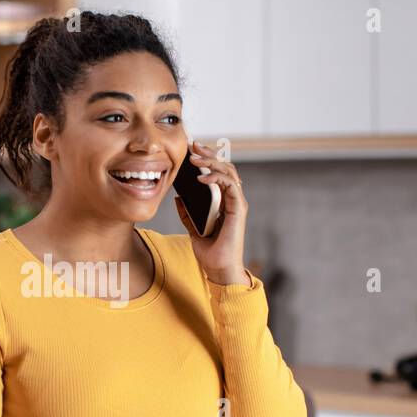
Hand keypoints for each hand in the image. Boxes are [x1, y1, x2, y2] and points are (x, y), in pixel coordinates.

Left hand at [174, 139, 250, 285]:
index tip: (191, 150)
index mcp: (224, 202)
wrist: (219, 270)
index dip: (207, 159)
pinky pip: (230, 186)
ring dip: (211, 162)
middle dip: (209, 154)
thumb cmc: (210, 253)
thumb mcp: (193, 229)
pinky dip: (216, 178)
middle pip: (225, 168)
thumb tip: (178, 197)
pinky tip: (201, 178)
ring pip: (229, 172)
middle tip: (193, 146)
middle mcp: (232, 200)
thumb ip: (187, 214)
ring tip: (194, 159)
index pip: (218, 173)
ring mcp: (237, 204)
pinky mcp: (238, 209)